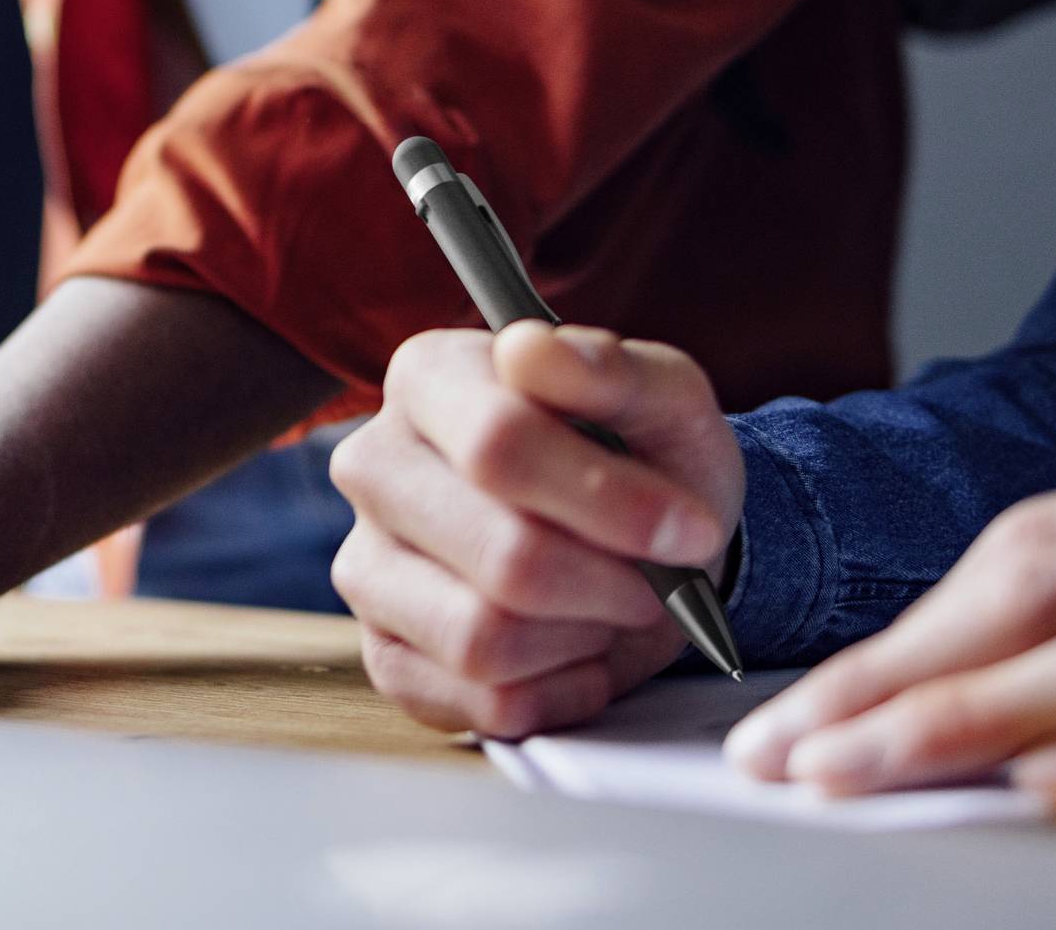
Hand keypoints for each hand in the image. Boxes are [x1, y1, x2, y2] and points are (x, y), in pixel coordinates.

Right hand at [329, 321, 740, 737]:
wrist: (643, 542)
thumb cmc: (646, 458)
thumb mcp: (665, 399)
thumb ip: (612, 368)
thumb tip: (532, 353)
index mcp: (427, 376)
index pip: (497, 445)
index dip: (608, 500)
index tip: (690, 527)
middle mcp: (374, 464)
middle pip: (501, 556)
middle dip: (610, 582)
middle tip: (656, 578)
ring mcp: (365, 564)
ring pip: (484, 639)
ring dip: (585, 637)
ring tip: (610, 605)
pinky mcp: (384, 653)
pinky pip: (482, 703)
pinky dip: (560, 690)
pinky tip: (578, 649)